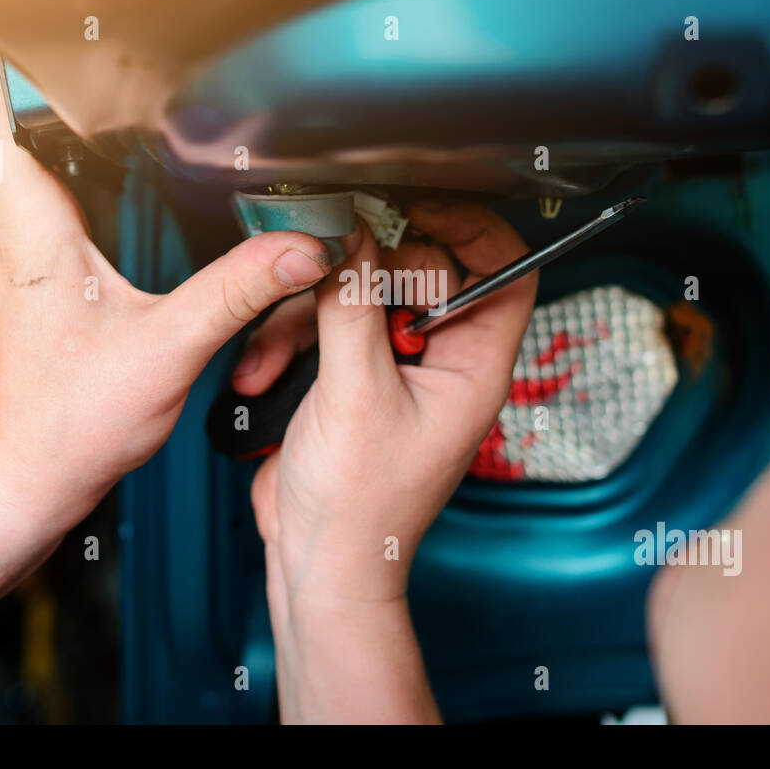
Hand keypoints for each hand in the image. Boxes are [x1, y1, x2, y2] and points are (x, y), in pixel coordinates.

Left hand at [0, 28, 336, 534]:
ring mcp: (30, 259)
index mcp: (35, 237)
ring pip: (29, 164)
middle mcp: (22, 238)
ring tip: (90, 68)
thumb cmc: (68, 427)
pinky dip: (72, 165)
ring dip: (47, 114)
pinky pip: (51, 202)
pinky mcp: (47, 282)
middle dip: (28, 67)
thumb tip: (303, 247)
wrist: (27, 482)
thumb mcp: (169, 351)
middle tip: (69, 19)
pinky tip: (109, 163)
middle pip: (9, 127)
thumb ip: (238, 293)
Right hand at [239, 204, 534, 719]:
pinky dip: (289, 344)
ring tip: (277, 358)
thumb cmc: (360, 510)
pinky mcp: (350, 379)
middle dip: (360, 277)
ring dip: (307, 318)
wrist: (318, 566)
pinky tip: (265, 374)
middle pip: (418, 272)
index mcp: (474, 366)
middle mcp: (441, 361)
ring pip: (361, 297)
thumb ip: (353, 305)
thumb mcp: (354, 394)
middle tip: (323, 281)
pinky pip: (325, 329)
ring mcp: (394, 369)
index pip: (504, 270)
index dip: (473, 226)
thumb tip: (350, 234)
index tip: (420, 202)